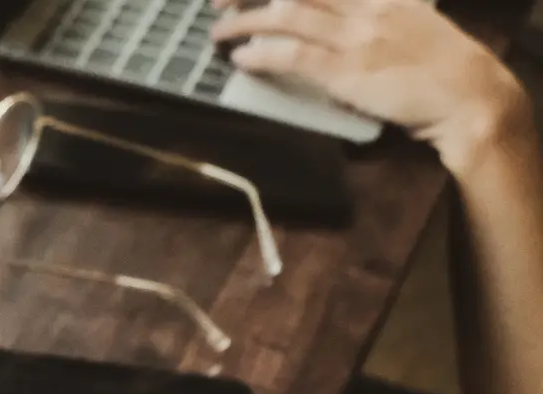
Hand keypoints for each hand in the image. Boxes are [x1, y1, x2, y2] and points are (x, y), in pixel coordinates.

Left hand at [212, 0, 528, 169]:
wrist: (467, 94)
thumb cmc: (438, 65)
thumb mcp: (409, 21)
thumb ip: (372, 14)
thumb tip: (332, 19)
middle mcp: (366, 6)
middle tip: (217, 1)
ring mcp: (356, 36)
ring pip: (287, 17)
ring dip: (244, 24)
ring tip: (219, 34)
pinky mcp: (347, 70)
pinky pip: (293, 57)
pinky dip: (262, 56)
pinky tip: (242, 61)